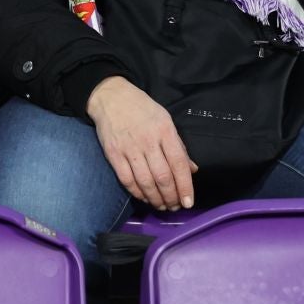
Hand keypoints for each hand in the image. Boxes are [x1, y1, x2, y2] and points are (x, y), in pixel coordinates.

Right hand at [85, 77, 195, 211]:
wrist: (111, 97)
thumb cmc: (142, 109)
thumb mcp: (166, 120)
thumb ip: (179, 146)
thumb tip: (192, 170)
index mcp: (165, 131)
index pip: (179, 164)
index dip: (185, 186)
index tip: (189, 202)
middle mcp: (148, 141)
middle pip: (163, 177)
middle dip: (171, 197)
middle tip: (175, 206)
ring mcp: (129, 148)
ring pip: (145, 182)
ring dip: (156, 199)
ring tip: (162, 206)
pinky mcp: (114, 154)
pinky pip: (127, 180)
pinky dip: (137, 193)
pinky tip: (144, 198)